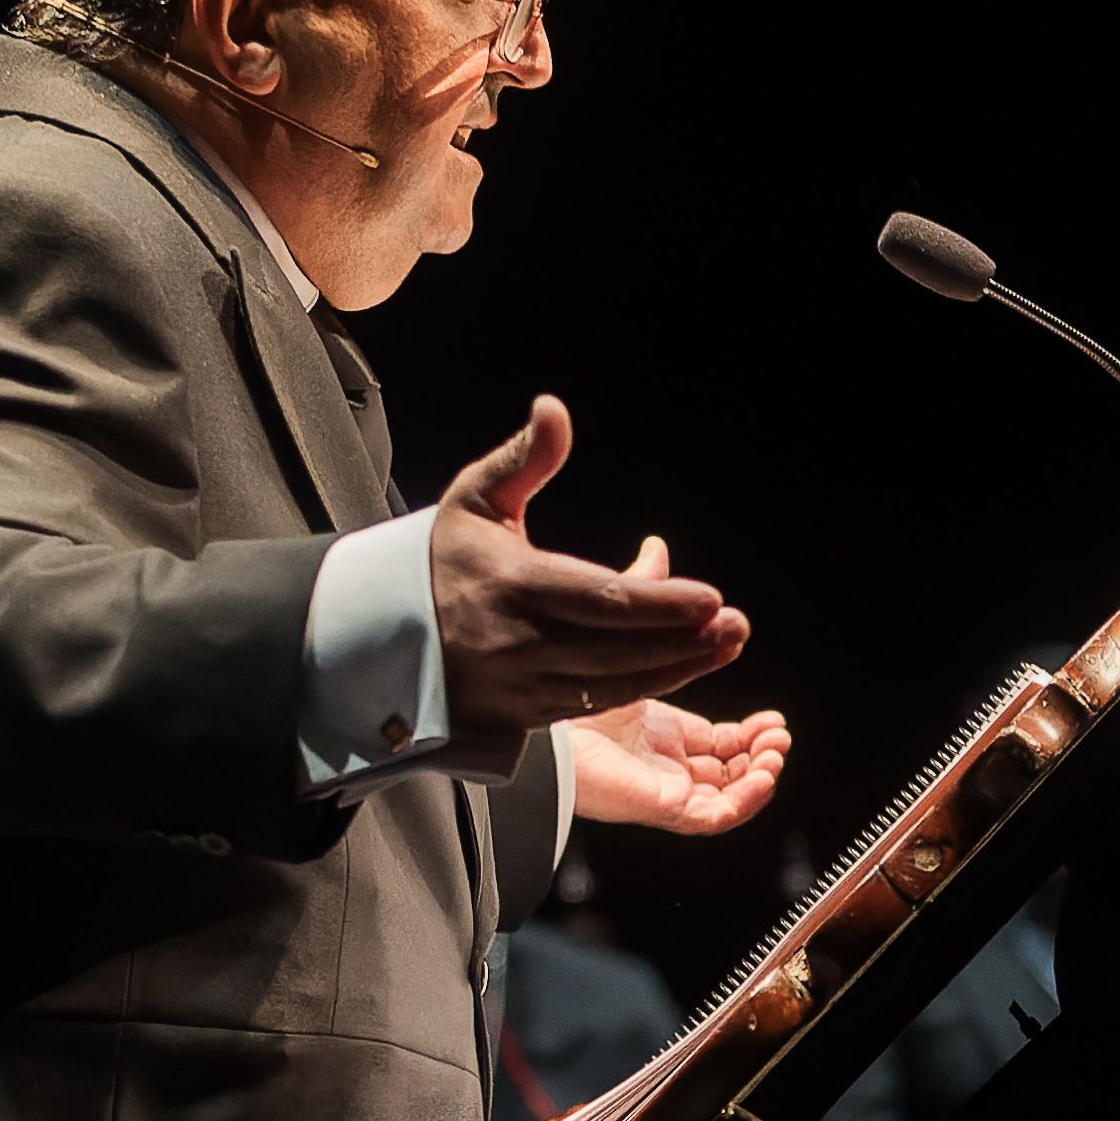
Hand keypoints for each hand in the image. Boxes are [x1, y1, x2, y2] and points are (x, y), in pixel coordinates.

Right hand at [431, 398, 749, 735]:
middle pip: (616, 649)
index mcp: (510, 585)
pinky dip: (644, 686)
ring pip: (613, 684)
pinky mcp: (527, 712)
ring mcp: (523, 684)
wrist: (382, 635)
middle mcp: (518, 643)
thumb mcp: (475, 497)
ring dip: (677, 667)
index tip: (710, 598)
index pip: (599, 600)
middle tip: (736, 625)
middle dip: (684, 640)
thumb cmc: (439, 557)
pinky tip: (683, 666)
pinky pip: (596, 704)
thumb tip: (555, 407)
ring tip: (725, 645)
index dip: (659, 603)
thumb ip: (525, 458)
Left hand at [562, 540, 791, 832]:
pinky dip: (744, 802)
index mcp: (653, 729)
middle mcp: (657, 761)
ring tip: (774, 750)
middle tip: (778, 734)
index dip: (748, 732)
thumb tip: (657, 547)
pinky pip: (709, 817)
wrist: (527, 709)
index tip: (772, 717)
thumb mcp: (618, 628)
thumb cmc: (552, 673)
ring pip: (724, 797)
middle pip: (725, 771)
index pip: (715, 742)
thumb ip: (646, 595)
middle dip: (761, 754)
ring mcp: (658, 786)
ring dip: (758, 777)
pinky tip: (762, 773)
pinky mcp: (655, 804)